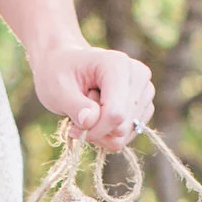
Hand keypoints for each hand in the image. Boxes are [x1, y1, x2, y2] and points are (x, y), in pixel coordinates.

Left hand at [32, 41, 153, 152]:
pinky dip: (108, 135)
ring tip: (88, 111)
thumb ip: (75, 107)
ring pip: (125, 134)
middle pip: (121, 126)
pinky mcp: (144, 106)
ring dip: (101, 132)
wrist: (64, 67)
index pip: (115, 113)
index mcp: (118, 65)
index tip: (73, 126)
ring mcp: (144, 92)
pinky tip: (96, 119)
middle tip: (78, 113)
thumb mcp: (57, 90)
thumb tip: (90, 122)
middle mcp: (139, 76)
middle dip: (95, 130)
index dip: (94, 129)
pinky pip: (127, 135)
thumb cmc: (58, 75)